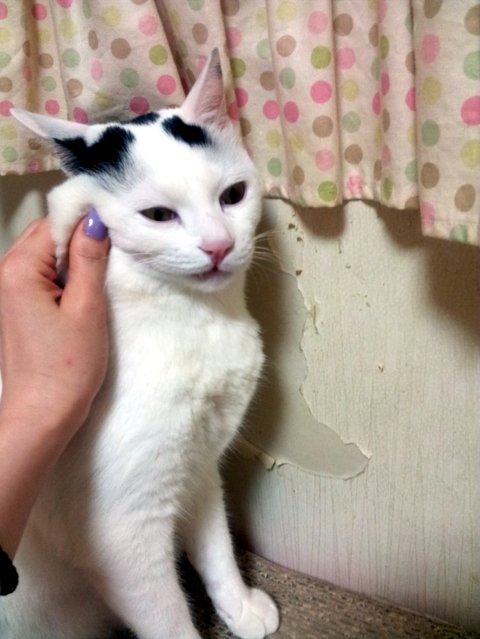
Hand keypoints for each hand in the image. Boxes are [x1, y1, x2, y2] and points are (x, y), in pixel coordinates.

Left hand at [0, 213, 109, 437]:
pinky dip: (65, 276)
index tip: (117, 228)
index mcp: (17, 270)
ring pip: (46, 255)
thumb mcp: (86, 308)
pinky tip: (85, 291)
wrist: (42, 414)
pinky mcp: (17, 306)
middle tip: (115, 253)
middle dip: (80, 239)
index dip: (86, 221)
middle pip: (47, 236)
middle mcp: (4, 274)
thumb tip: (94, 218)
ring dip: (74, 259)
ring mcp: (8, 291)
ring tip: (102, 275)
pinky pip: (42, 276)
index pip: (54, 223)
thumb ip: (89, 259)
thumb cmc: (66, 368)